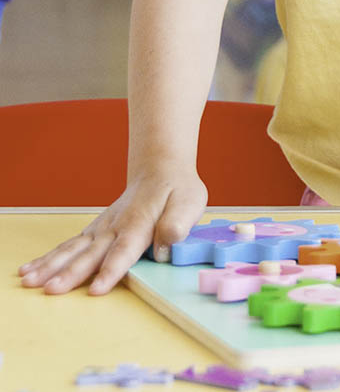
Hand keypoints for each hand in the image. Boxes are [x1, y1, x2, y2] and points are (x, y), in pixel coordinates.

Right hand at [18, 168, 206, 293]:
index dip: (111, 270)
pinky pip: (69, 245)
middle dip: (70, 273)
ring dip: (51, 265)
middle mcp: (115, 226)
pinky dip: (49, 258)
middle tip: (51, 290)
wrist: (160, 168)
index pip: (124, 250)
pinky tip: (30, 271)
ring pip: (73, 248)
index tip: (97, 289)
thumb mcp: (189, 202)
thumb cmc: (177, 188)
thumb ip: (178, 223)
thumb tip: (167, 245)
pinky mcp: (94, 230)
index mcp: (139, 223)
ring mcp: (101, 227)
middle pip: (90, 253)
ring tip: (30, 281)